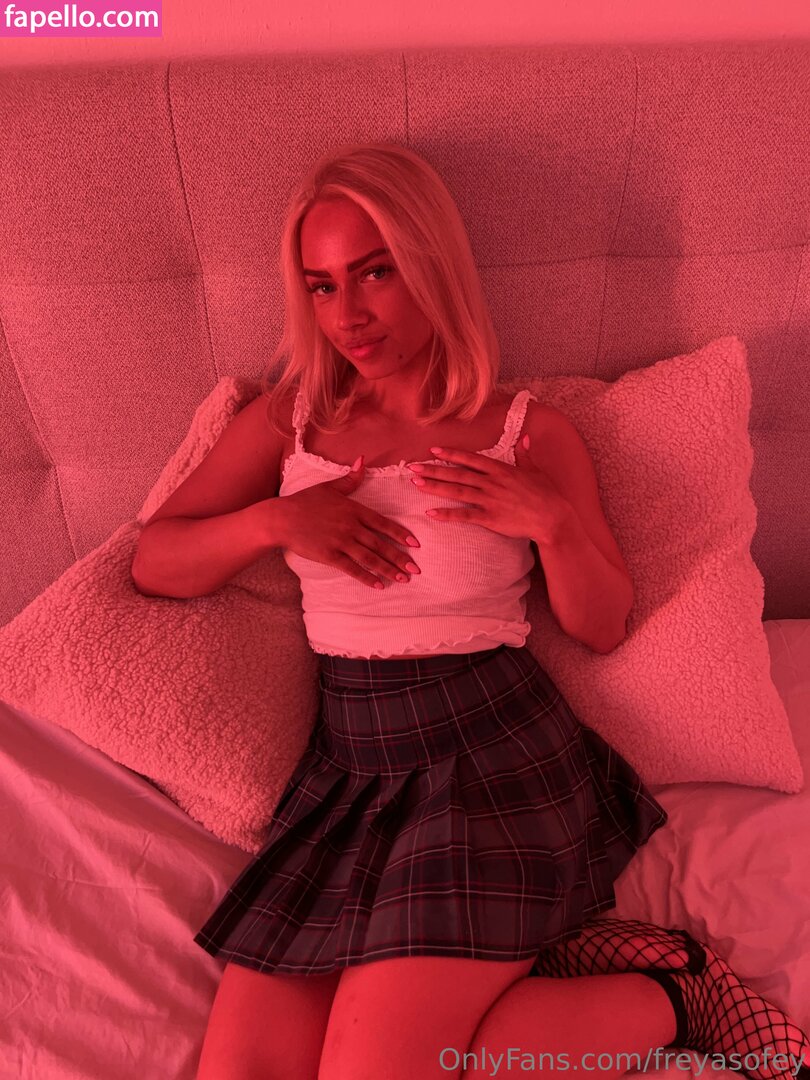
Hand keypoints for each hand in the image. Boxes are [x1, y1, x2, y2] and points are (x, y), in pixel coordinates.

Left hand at [405, 438, 572, 544]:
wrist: (553, 518)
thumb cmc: (547, 494)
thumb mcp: (535, 471)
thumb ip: (525, 455)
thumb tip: (524, 438)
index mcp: (501, 470)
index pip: (471, 459)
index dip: (451, 454)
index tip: (434, 450)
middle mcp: (492, 482)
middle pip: (458, 474)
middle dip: (434, 469)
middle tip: (413, 467)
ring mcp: (490, 500)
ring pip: (457, 491)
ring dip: (435, 487)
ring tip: (416, 484)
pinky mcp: (490, 518)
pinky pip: (465, 516)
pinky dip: (447, 514)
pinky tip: (431, 513)